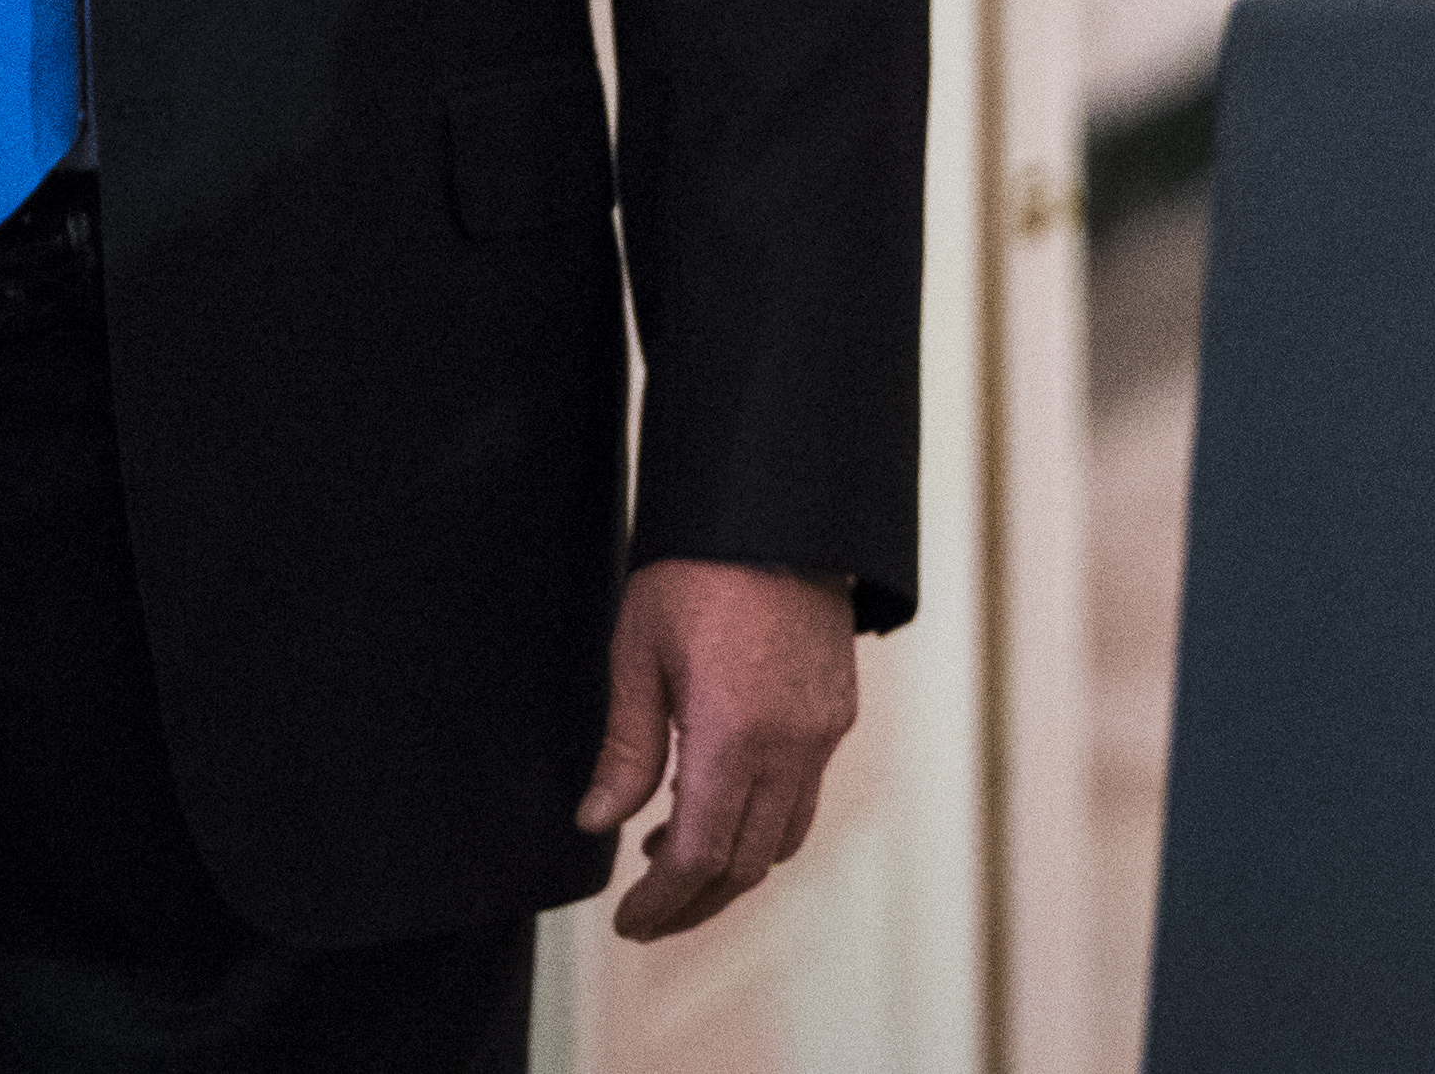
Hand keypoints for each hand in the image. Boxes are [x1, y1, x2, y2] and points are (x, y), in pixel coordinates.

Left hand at [575, 558, 855, 939]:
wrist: (778, 512)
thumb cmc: (698, 571)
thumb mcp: (638, 655)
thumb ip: (625, 748)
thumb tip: (597, 821)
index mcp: (733, 735)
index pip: (698, 856)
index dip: (662, 902)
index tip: (630, 922)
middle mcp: (790, 745)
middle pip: (745, 865)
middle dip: (695, 902)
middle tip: (648, 912)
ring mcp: (823, 732)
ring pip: (781, 838)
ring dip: (730, 864)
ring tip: (672, 850)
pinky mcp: (837, 713)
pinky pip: (803, 795)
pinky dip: (760, 821)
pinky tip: (717, 799)